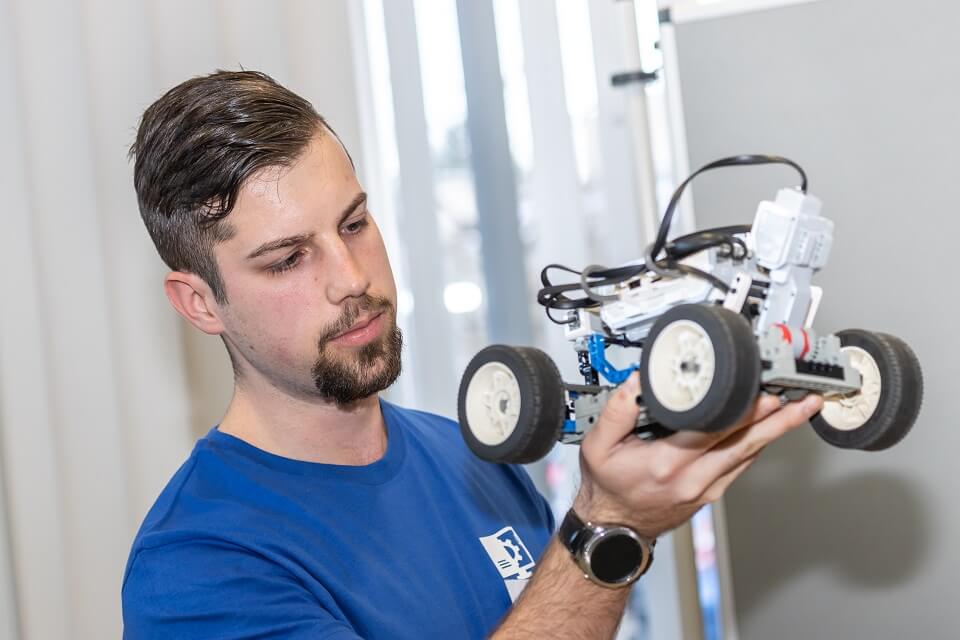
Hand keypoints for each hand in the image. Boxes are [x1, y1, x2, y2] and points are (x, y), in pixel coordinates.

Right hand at [573, 371, 823, 537]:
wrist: (615, 529)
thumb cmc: (608, 488)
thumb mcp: (597, 447)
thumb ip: (616, 411)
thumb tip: (637, 381)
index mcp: (666, 463)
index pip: (713, 431)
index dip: (742, 411)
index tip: (764, 393)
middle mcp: (692, 477)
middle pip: (744, 444)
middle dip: (777, 419)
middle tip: (802, 400)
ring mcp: (706, 488)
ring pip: (748, 454)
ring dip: (776, 430)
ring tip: (799, 407)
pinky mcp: (712, 492)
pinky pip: (741, 464)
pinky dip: (759, 443)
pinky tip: (772, 428)